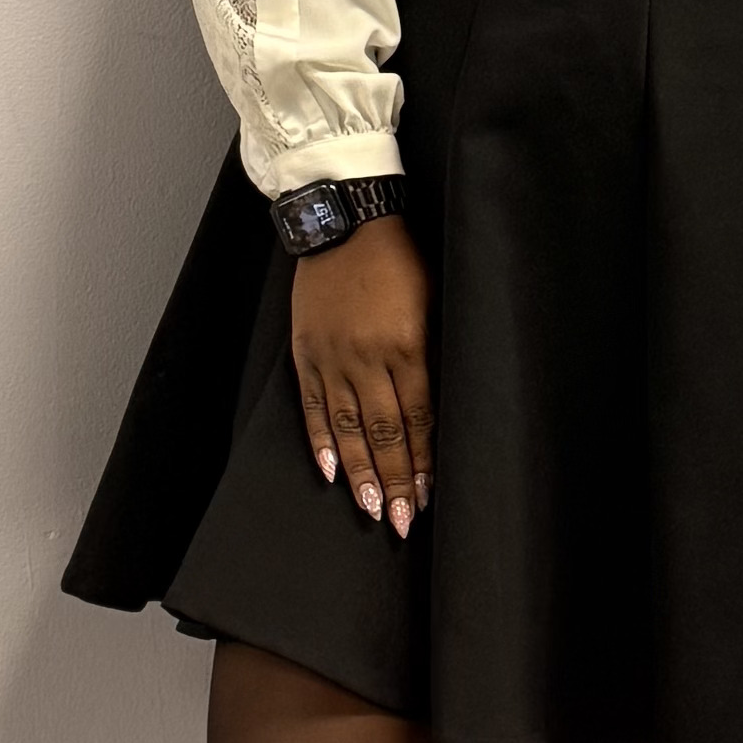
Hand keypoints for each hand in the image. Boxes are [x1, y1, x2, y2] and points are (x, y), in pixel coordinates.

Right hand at [289, 217, 431, 536]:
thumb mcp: (433, 302)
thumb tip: (435, 411)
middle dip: (394, 481)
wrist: (346, 221)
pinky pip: (312, 404)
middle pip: (384, 433)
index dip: (422, 463)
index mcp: (407, 345)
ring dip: (359, 472)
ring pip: (346, 427)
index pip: (417, 420)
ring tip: (368, 508)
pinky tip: (329, 472)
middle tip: (400, 521)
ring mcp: (333, 356)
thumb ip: (433, 356)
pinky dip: (320, 440)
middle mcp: (367, 357)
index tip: (427, 496)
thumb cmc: (401, 259)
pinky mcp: (307, 350)